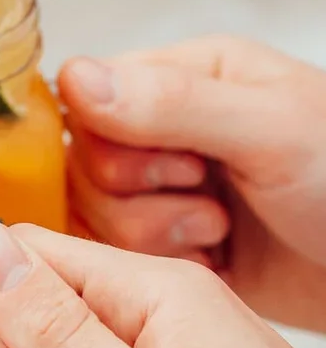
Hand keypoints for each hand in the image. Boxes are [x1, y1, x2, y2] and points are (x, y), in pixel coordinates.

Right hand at [60, 37, 325, 330]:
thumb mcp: (272, 130)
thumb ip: (173, 104)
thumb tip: (74, 78)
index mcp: (183, 76)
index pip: (84, 102)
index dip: (111, 145)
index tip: (180, 165)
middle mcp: (162, 129)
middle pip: (81, 168)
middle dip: (142, 201)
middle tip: (213, 205)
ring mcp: (164, 190)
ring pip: (94, 219)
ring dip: (156, 238)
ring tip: (220, 235)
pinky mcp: (169, 246)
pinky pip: (118, 262)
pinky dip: (161, 271)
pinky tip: (213, 264)